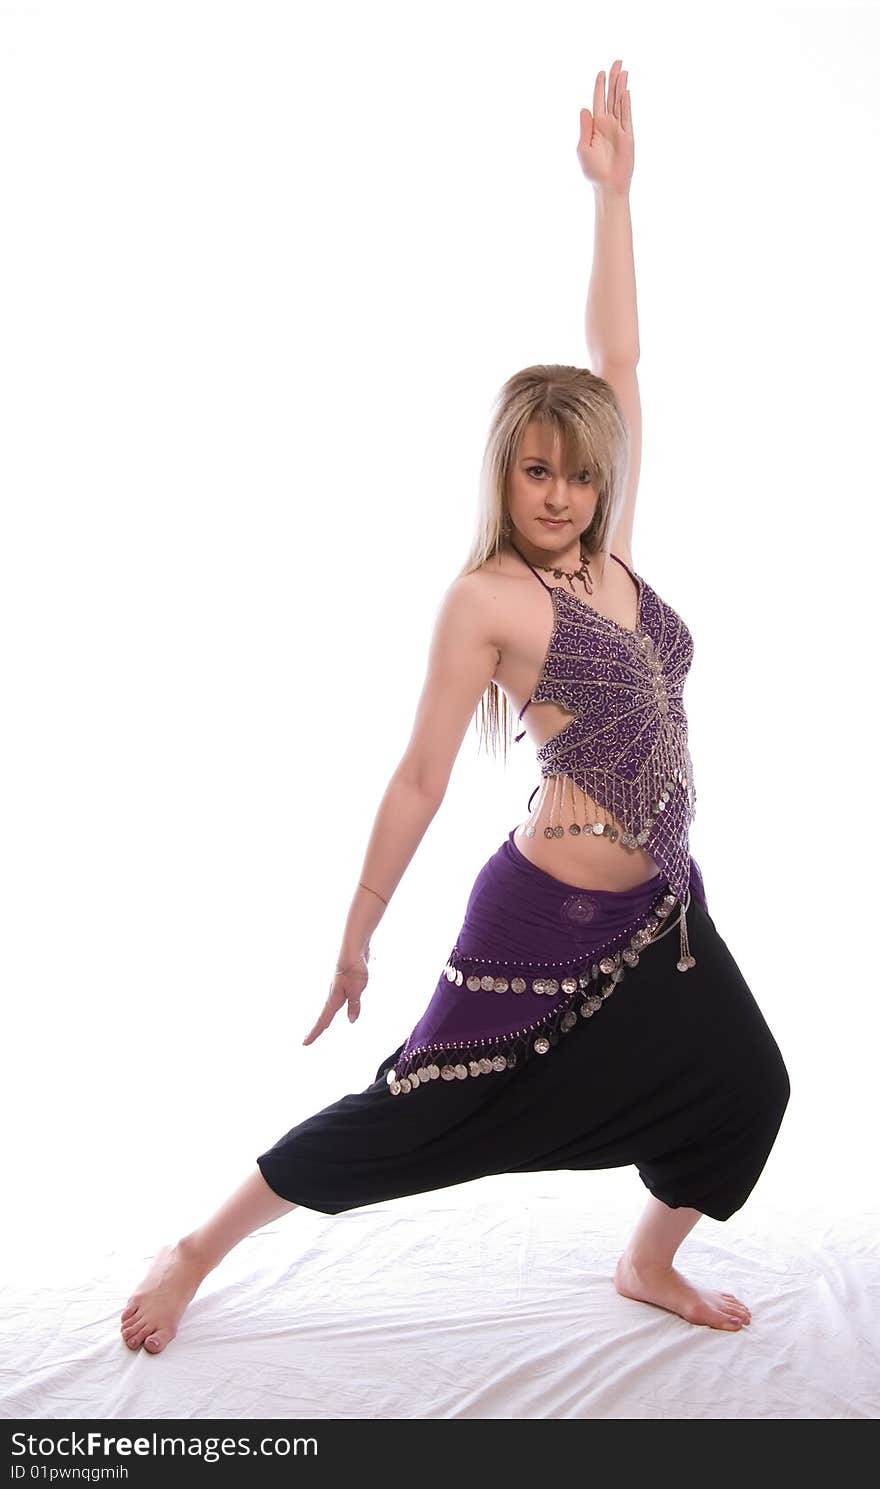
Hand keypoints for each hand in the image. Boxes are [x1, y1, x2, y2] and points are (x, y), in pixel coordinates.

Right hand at [302, 949, 369, 1045]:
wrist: (353, 948)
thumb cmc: (353, 969)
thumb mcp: (356, 991)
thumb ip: (354, 1006)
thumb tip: (351, 1020)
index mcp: (333, 999)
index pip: (323, 1020)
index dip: (314, 1033)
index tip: (305, 1043)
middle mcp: (333, 995)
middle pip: (323, 1015)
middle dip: (318, 1028)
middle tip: (308, 1039)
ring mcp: (338, 988)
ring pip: (331, 1007)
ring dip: (326, 1018)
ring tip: (323, 1027)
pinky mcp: (344, 982)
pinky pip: (339, 999)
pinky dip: (336, 1007)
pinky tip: (340, 1006)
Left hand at [576, 59, 633, 194]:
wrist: (608, 186)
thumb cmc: (593, 171)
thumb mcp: (583, 148)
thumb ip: (584, 128)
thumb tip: (584, 108)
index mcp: (595, 126)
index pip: (598, 101)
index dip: (599, 86)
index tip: (601, 72)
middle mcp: (608, 124)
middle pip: (611, 96)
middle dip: (613, 79)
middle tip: (617, 61)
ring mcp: (619, 128)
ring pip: (620, 102)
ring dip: (621, 86)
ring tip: (623, 70)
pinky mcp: (628, 135)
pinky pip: (627, 115)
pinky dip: (626, 103)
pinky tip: (626, 90)